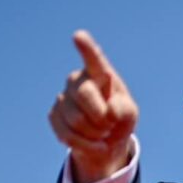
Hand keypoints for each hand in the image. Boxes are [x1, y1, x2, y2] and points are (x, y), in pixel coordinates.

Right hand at [48, 30, 138, 182]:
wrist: (104, 138)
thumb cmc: (119, 118)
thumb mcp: (128, 113)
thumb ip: (122, 109)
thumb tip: (107, 111)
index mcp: (98, 73)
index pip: (93, 59)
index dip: (86, 48)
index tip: (78, 36)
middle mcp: (77, 80)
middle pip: (85, 94)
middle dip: (102, 116)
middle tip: (110, 124)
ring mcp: (63, 97)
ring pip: (77, 120)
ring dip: (96, 133)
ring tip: (102, 132)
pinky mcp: (54, 116)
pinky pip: (68, 135)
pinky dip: (87, 145)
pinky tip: (96, 145)